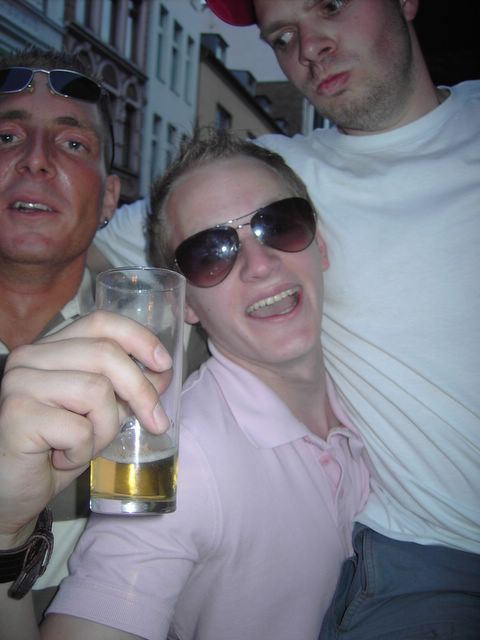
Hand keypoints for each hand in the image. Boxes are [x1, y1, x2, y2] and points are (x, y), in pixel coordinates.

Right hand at [0, 311, 171, 542]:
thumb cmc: (54, 449)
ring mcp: (19, 382)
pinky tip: (60, 459)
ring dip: (105, 428)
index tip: (164, 364)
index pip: (101, 322)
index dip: (139, 338)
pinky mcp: (17, 414)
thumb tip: (163, 371)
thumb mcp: (99, 414)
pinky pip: (79, 428)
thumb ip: (125, 389)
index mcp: (50, 348)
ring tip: (84, 446)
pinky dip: (82, 451)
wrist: (9, 493)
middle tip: (156, 423)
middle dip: (141, 391)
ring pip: (97, 391)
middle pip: (106, 354)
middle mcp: (29, 356)